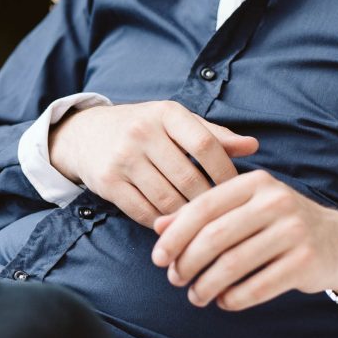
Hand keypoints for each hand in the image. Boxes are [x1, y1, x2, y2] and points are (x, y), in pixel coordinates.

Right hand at [49, 98, 258, 227]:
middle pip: (189, 178)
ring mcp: (122, 158)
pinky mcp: (107, 182)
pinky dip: (162, 222)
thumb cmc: (142, 128)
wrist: (84, 134)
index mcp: (166, 113)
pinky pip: (143, 212)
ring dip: (187, 216)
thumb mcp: (174, 122)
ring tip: (200, 224)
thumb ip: (213, 135)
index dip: (226, 172)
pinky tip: (172, 224)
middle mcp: (142, 132)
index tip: (236, 190)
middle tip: (221, 215)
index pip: (206, 144)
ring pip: (167, 199)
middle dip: (208, 201)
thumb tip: (253, 146)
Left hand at [152, 171, 337, 319]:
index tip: (158, 258)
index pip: (202, 208)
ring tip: (196, 296)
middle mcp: (276, 202)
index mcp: (255, 183)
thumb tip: (158, 225)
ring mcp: (293, 231)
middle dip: (187, 263)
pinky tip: (224, 302)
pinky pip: (257, 287)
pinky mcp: (305, 261)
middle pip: (214, 237)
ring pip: (233, 265)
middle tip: (175, 280)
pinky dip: (233, 299)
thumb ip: (204, 213)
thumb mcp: (245, 208)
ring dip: (206, 286)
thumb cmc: (281, 224)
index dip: (175, 236)